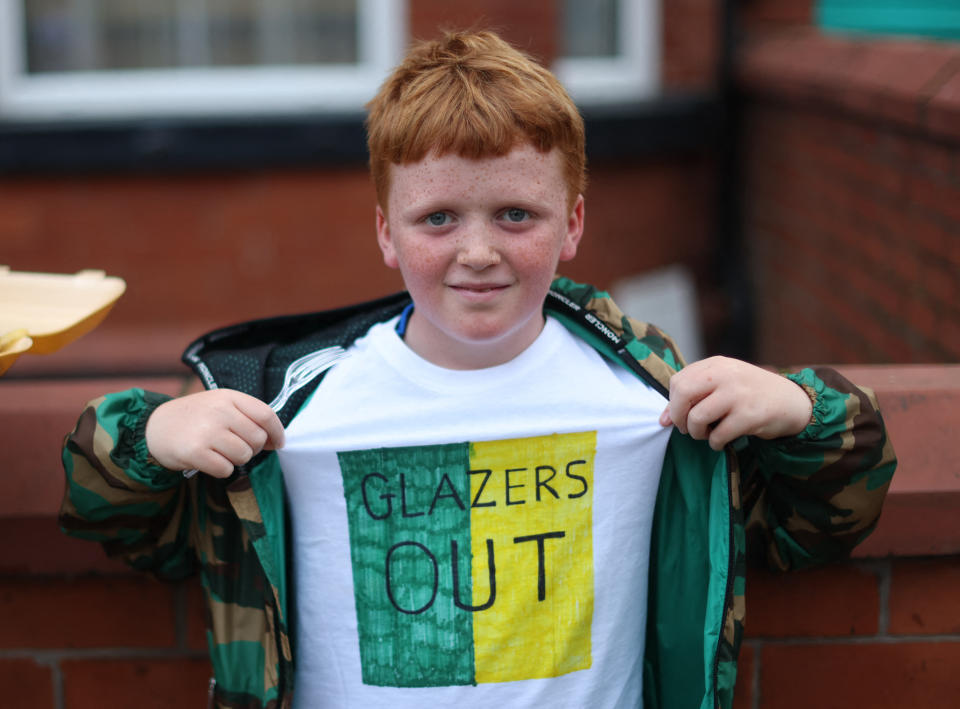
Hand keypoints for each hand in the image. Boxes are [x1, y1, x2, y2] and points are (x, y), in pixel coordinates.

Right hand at [145, 389, 284, 477]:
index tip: (278, 443)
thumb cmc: (194, 418)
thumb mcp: (220, 405)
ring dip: (236, 460)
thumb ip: (247, 417)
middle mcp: (219, 411)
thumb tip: (276, 441)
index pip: (266, 414)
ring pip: (244, 456)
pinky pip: (226, 470)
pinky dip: (221, 470)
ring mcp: (207, 431)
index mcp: (228, 397)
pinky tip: (209, 460)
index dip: (277, 432)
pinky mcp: (195, 452)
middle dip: (252, 449)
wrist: (153, 427)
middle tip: (235, 447)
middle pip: (257, 439)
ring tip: (219, 452)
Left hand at [659, 356, 812, 449]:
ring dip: (697, 433)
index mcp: (716, 364)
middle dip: (678, 417)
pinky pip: (718, 435)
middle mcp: (726, 374)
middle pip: (682, 394)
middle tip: (687, 428)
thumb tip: (662, 420)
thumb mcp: (722, 386)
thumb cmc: (749, 395)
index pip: (678, 381)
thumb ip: (694, 397)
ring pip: (697, 417)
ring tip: (706, 434)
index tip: (678, 417)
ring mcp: (738, 394)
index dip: (673, 403)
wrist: (792, 402)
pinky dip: (715, 443)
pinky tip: (721, 441)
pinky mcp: (750, 415)